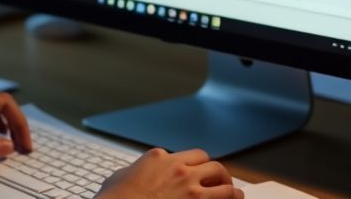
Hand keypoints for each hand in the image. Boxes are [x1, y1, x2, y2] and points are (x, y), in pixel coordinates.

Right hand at [96, 148, 241, 198]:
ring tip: (235, 195)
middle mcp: (179, 169)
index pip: (190, 155)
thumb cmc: (115, 198)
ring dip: (231, 189)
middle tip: (221, 183)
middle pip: (211, 165)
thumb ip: (135, 171)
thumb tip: (133, 174)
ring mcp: (191, 188)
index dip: (197, 165)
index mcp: (159, 158)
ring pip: (224, 182)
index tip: (199, 173)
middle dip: (218, 174)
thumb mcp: (120, 177)